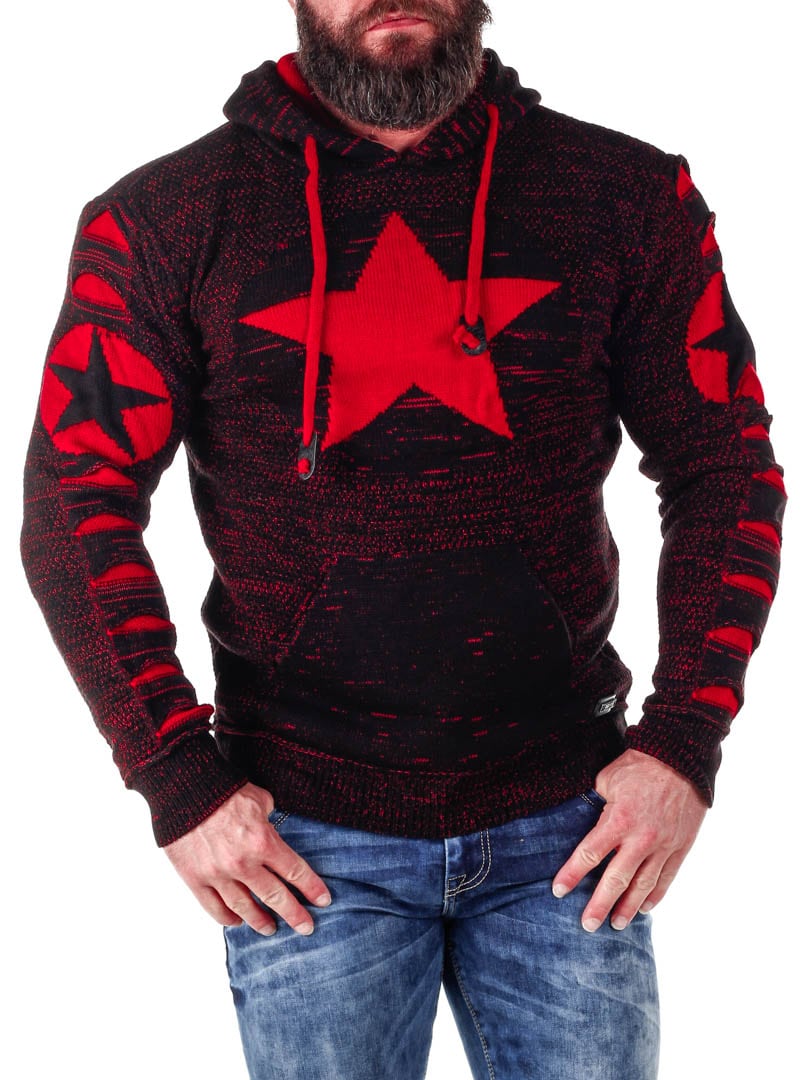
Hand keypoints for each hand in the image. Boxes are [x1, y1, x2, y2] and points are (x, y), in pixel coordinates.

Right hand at [163, 782, 331, 935]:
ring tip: (271, 929)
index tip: (324, 901)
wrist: (184, 789)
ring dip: (261, 922)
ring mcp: (218, 875)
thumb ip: (269, 820)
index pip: (295, 872)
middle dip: (295, 915)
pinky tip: (237, 921)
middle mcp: (243, 864)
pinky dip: (227, 918)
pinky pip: (214, 908)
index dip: (312, 888)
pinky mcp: (195, 879)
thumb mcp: (259, 799)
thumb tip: (273, 828)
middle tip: (306, 928)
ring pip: (245, 909)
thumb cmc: (223, 790)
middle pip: (275, 897)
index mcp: (263, 842)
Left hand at [552, 749, 706, 931]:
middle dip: (599, 904)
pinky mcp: (680, 847)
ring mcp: (663, 845)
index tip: (558, 891)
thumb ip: (594, 803)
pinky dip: (655, 895)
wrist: (681, 759)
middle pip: (616, 880)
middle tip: (587, 925)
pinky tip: (645, 908)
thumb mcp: (607, 779)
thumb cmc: (639, 766)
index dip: (571, 875)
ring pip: (643, 885)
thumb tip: (577, 818)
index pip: (589, 854)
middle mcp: (641, 838)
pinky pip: (667, 877)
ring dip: (628, 907)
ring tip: (616, 924)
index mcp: (619, 820)